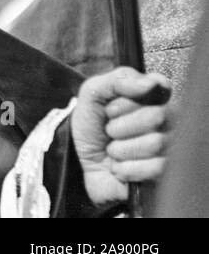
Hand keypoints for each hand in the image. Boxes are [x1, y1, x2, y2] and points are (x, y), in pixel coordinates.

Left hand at [71, 66, 171, 207]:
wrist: (82, 163)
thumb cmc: (92, 126)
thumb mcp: (93, 94)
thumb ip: (118, 80)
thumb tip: (150, 83)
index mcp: (153, 98)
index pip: (158, 87)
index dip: (127, 99)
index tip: (110, 109)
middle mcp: (169, 121)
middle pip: (157, 116)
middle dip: (120, 125)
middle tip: (109, 131)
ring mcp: (171, 147)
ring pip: (156, 143)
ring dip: (121, 149)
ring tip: (113, 150)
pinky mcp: (167, 173)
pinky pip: (156, 168)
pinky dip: (127, 168)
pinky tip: (120, 167)